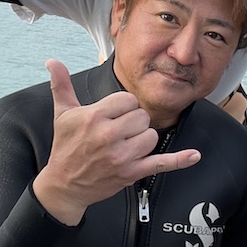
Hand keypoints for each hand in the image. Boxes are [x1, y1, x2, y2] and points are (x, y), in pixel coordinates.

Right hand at [32, 59, 201, 224]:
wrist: (64, 185)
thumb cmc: (65, 147)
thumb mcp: (62, 113)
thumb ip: (61, 85)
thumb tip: (53, 61)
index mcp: (95, 117)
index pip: (128, 100)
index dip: (123, 107)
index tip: (112, 116)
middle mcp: (109, 135)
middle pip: (142, 117)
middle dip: (133, 123)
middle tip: (116, 133)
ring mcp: (122, 156)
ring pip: (151, 136)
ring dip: (142, 140)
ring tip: (125, 145)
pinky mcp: (132, 173)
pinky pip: (162, 163)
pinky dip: (180, 160)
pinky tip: (194, 155)